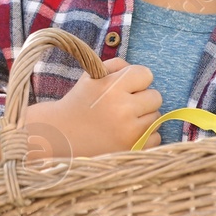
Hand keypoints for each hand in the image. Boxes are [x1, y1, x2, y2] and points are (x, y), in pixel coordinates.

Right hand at [20, 58, 162, 160]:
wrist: (60, 136)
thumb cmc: (78, 103)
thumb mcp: (91, 77)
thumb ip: (117, 66)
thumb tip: (142, 74)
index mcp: (111, 87)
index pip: (145, 74)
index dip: (136, 79)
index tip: (125, 87)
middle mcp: (122, 108)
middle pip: (155, 96)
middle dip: (142, 99)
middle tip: (124, 105)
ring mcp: (129, 132)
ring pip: (156, 117)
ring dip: (143, 118)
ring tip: (122, 121)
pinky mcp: (132, 149)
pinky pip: (155, 137)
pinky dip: (144, 137)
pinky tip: (126, 135)